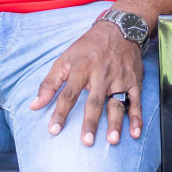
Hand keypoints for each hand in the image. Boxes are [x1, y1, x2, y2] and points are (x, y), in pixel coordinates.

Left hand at [30, 17, 146, 145]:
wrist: (119, 29)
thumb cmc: (88, 48)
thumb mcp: (65, 59)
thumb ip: (49, 83)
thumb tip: (34, 105)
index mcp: (82, 68)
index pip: (69, 94)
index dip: (60, 112)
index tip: (53, 130)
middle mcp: (102, 74)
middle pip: (95, 101)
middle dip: (91, 122)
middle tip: (86, 141)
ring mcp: (120, 79)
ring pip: (117, 103)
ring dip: (116, 123)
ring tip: (112, 140)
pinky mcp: (134, 81)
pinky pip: (136, 102)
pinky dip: (137, 117)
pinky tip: (135, 132)